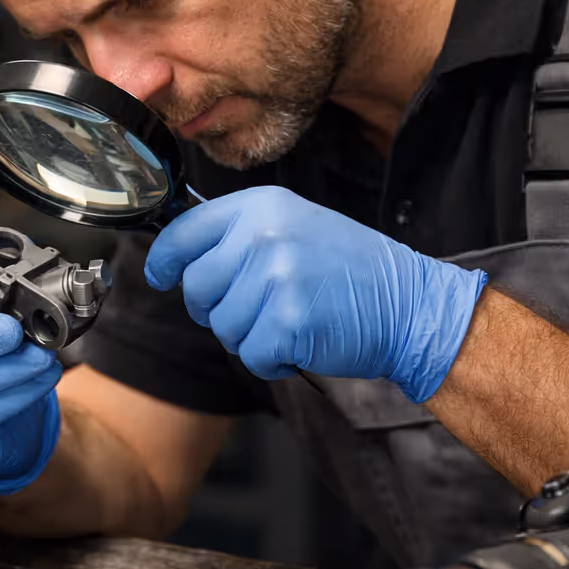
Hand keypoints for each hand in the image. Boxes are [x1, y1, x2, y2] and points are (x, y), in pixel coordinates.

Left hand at [143, 186, 486, 401]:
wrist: (409, 303)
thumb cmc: (351, 270)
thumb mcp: (295, 226)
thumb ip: (240, 236)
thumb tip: (180, 261)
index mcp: (261, 207)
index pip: (185, 232)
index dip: (164, 260)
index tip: (159, 275)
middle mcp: (263, 236)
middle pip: (196, 288)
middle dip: (216, 309)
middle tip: (256, 309)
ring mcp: (275, 278)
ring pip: (222, 327)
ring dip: (249, 336)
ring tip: (290, 320)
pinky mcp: (287, 322)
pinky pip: (250, 354)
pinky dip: (271, 360)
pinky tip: (300, 342)